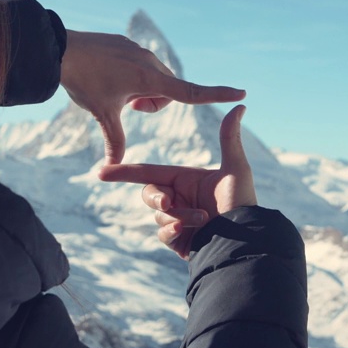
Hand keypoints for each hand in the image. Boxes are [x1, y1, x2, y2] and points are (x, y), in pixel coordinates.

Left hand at [60, 30, 244, 163]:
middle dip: (152, 104)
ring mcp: (139, 51)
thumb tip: (114, 167)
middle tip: (128, 107)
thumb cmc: (84, 82)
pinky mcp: (128, 45)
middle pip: (167, 92)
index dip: (218, 94)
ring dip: (141, 91)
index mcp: (150, 80)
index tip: (241, 93)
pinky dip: (129, 77)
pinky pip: (139, 65)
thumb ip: (114, 140)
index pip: (192, 92)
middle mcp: (150, 63)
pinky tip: (106, 76)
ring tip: (115, 92)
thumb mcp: (102, 114)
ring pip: (153, 79)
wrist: (61, 50)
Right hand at [97, 105, 255, 257]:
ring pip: (158, 216)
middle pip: (149, 194)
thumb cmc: (242, 203)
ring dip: (177, 216)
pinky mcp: (178, 240)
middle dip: (156, 198)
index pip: (149, 172)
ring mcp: (177, 220)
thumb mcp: (235, 169)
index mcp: (185, 179)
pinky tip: (187, 231)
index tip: (101, 172)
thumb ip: (229, 139)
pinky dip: (171, 231)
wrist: (247, 240)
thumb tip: (239, 107)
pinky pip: (162, 233)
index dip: (124, 172)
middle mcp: (179, 198)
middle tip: (168, 203)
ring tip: (202, 218)